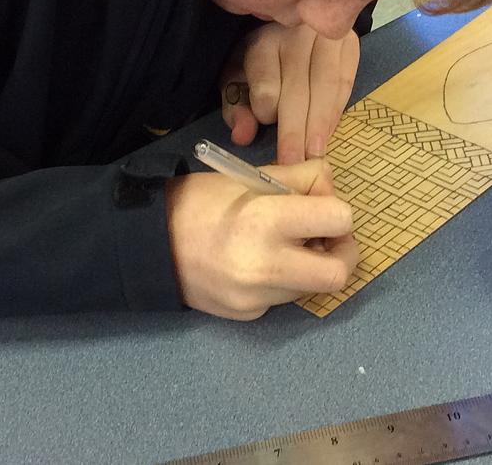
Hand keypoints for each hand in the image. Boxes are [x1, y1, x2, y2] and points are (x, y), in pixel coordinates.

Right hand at [166, 158, 358, 319]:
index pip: (339, 220)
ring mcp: (256, 297)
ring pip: (312, 287)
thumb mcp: (249, 176)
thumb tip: (331, 185)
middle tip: (327, 237)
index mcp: (266, 220)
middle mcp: (265, 266)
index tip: (322, 207)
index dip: (337, 211)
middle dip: (342, 253)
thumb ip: (298, 179)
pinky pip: (284, 298)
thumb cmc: (199, 201)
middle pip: (339, 274)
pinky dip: (283, 280)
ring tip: (286, 245)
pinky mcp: (248, 314)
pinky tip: (259, 262)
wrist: (149, 243)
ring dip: (310, 265)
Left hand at [221, 24, 359, 163]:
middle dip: (297, 131)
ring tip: (316, 154)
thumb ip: (236, 108)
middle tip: (296, 162)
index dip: (267, 115)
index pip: (267, 86)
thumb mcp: (237, 80)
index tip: (267, 134)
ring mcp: (326, 37)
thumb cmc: (259, 62)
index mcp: (262, 43)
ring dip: (321, 124)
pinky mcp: (349, 44)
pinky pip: (345, 83)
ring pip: (326, 86)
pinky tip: (328, 133)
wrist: (290, 28)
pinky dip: (336, 111)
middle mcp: (295, 34)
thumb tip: (243, 136)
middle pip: (298, 89)